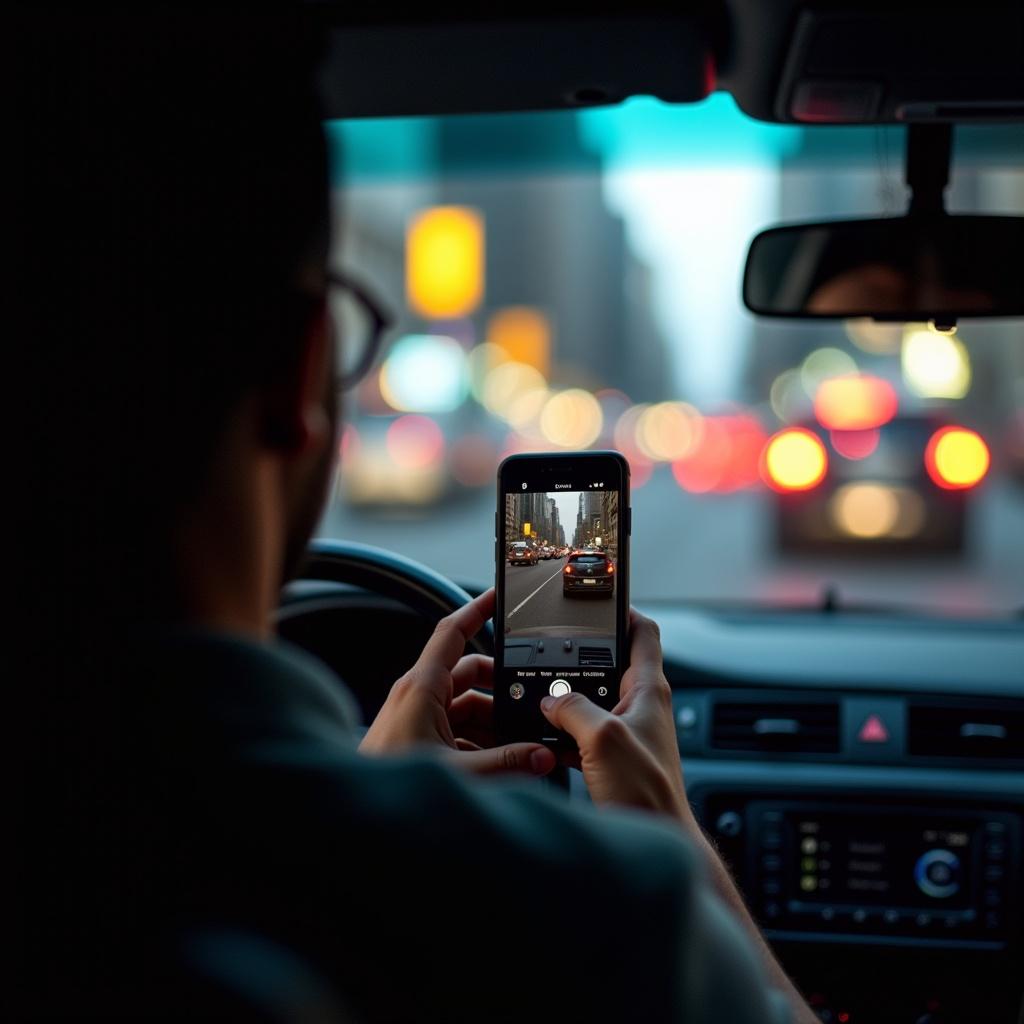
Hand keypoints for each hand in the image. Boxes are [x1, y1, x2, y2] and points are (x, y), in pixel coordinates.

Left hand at [360, 589, 555, 777]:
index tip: (499, 597)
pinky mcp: (416, 739)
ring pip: (466, 706)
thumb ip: (506, 763)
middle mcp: (418, 695)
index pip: (452, 633)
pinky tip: (499, 766)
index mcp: (422, 687)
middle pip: (470, 674)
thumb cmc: (388, 785)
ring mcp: (416, 717)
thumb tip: (542, 755)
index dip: (476, 609)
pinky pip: (456, 729)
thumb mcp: (458, 773)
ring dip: (493, 724)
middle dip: (502, 690)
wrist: (355, 816)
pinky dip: (479, 743)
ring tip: (520, 749)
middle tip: (530, 705)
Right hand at [540, 610, 694, 825]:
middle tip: (554, 647)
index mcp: (648, 690)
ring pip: (592, 699)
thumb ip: (573, 709)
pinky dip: (563, 730)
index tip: (599, 599)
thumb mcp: (603, 740)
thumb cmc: (646, 794)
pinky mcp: (613, 757)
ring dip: (567, 697)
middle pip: (611, 663)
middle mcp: (640, 706)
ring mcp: (626, 732)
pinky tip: (543, 737)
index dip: (624, 610)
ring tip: (540, 692)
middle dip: (581, 655)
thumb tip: (551, 699)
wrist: (654, 839)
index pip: (644, 633)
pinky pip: (584, 732)